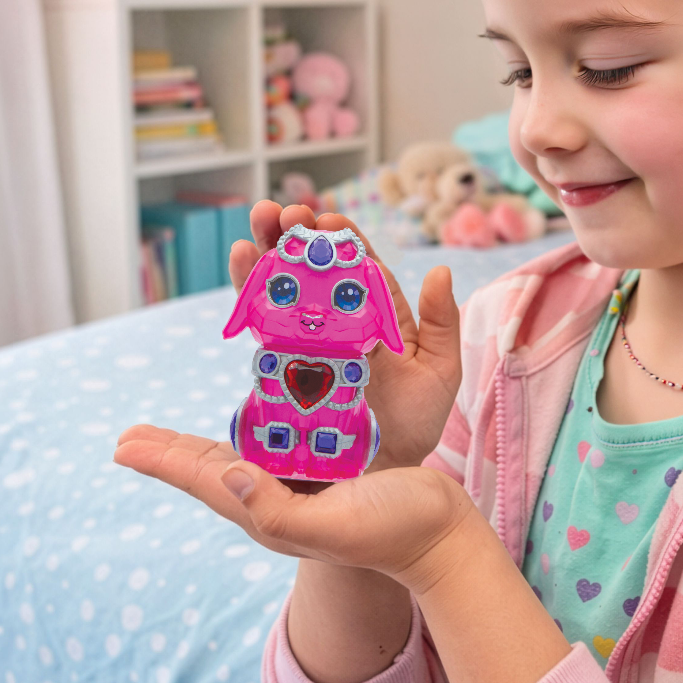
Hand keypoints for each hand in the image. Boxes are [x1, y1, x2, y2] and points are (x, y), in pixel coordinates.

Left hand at [113, 425, 474, 589]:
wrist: (441, 533)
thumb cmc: (393, 531)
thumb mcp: (334, 525)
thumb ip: (276, 511)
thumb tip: (226, 474)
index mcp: (272, 513)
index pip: (206, 481)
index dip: (165, 461)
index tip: (124, 445)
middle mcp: (280, 499)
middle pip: (213, 469)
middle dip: (172, 452)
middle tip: (131, 436)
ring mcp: (305, 486)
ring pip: (243, 455)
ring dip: (205, 441)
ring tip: (171, 434)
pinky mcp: (331, 468)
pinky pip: (283, 443)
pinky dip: (259, 426)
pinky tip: (256, 415)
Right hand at [230, 200, 461, 472]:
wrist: (382, 471)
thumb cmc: (415, 423)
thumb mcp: (439, 372)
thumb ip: (440, 323)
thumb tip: (441, 273)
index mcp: (379, 314)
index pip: (359, 265)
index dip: (343, 240)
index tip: (330, 219)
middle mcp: (341, 320)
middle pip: (315, 265)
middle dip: (298, 234)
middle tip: (283, 211)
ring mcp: (309, 338)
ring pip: (286, 284)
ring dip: (269, 248)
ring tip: (258, 220)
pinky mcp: (282, 361)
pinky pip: (264, 320)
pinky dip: (250, 288)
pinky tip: (241, 259)